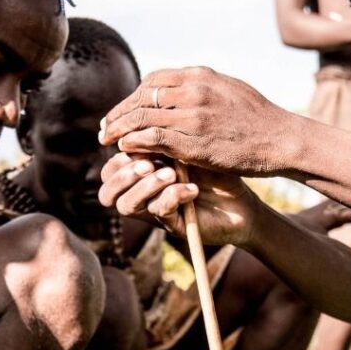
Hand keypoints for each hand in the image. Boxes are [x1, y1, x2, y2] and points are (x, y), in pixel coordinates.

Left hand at [98, 68, 297, 176]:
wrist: (281, 138)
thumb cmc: (259, 119)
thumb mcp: (228, 89)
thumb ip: (201, 87)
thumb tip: (180, 87)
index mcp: (200, 75)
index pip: (152, 81)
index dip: (132, 96)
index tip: (122, 110)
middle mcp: (193, 90)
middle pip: (141, 97)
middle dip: (119, 113)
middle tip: (105, 128)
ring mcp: (192, 115)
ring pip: (142, 117)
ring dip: (119, 129)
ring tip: (107, 140)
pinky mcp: (194, 141)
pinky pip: (153, 138)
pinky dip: (134, 142)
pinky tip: (125, 148)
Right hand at [98, 153, 258, 246]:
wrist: (243, 201)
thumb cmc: (216, 170)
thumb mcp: (188, 148)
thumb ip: (161, 139)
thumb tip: (138, 124)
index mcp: (140, 175)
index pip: (110, 169)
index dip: (117, 157)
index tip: (137, 141)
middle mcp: (142, 195)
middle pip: (107, 192)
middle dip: (123, 175)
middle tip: (148, 164)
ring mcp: (155, 211)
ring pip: (126, 205)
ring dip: (145, 186)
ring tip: (171, 174)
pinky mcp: (173, 225)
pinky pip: (159, 212)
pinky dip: (172, 196)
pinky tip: (192, 189)